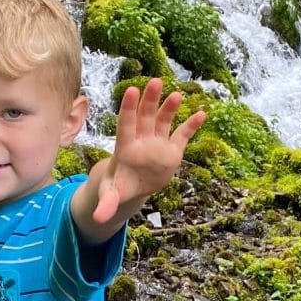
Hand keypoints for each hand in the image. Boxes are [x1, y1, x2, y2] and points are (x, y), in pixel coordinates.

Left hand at [90, 78, 206, 224]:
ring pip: (163, 121)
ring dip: (170, 108)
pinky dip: (192, 125)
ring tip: (177, 95)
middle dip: (150, 100)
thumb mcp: (112, 194)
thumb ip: (107, 203)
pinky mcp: (172, 149)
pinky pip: (182, 134)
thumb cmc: (119, 185)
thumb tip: (97, 219)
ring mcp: (158, 142)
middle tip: (154, 82)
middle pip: (145, 116)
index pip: (126, 124)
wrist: (134, 186)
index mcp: (126, 147)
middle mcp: (142, 139)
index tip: (131, 91)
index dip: (128, 108)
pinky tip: (202, 113)